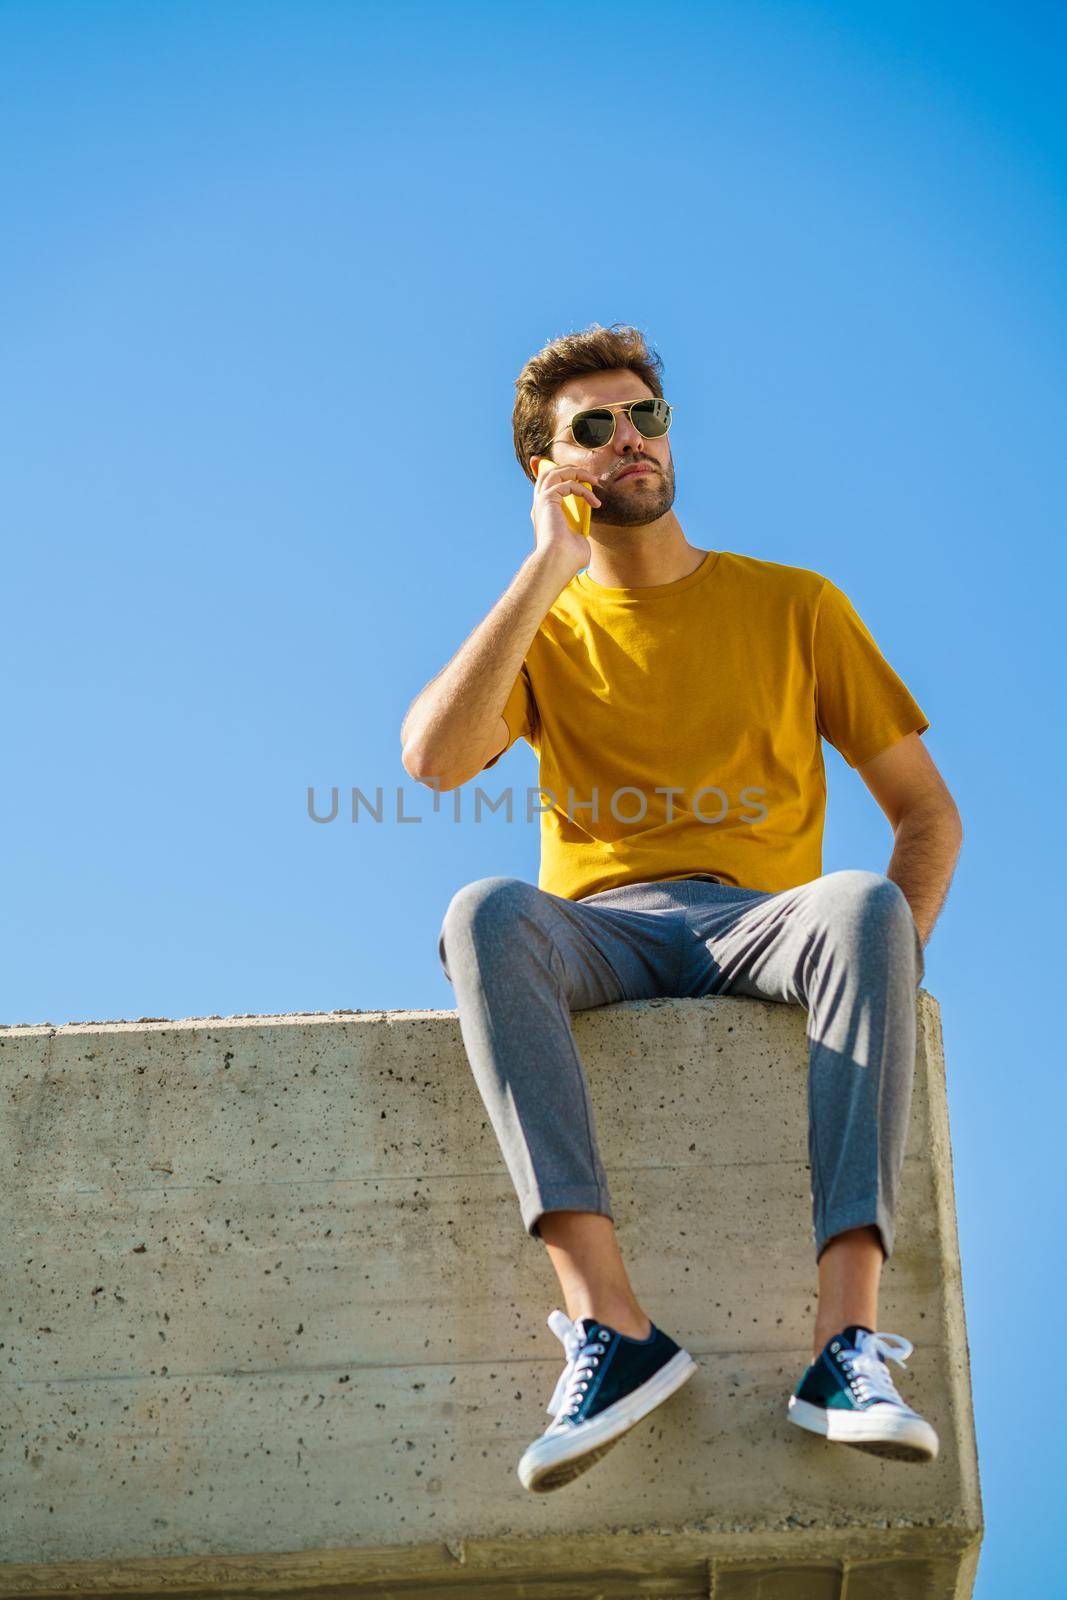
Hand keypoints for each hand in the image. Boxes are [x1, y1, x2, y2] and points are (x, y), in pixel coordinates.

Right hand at [531, 460, 601, 579]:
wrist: (559, 562)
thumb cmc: (568, 559)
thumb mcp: (577, 541)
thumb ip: (578, 532)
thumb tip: (583, 533)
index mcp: (544, 514)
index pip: (548, 487)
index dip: (562, 477)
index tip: (584, 480)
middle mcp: (540, 506)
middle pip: (549, 473)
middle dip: (570, 470)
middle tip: (591, 478)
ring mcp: (541, 502)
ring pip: (555, 472)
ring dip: (576, 473)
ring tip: (594, 480)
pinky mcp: (547, 500)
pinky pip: (567, 484)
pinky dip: (583, 490)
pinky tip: (594, 502)